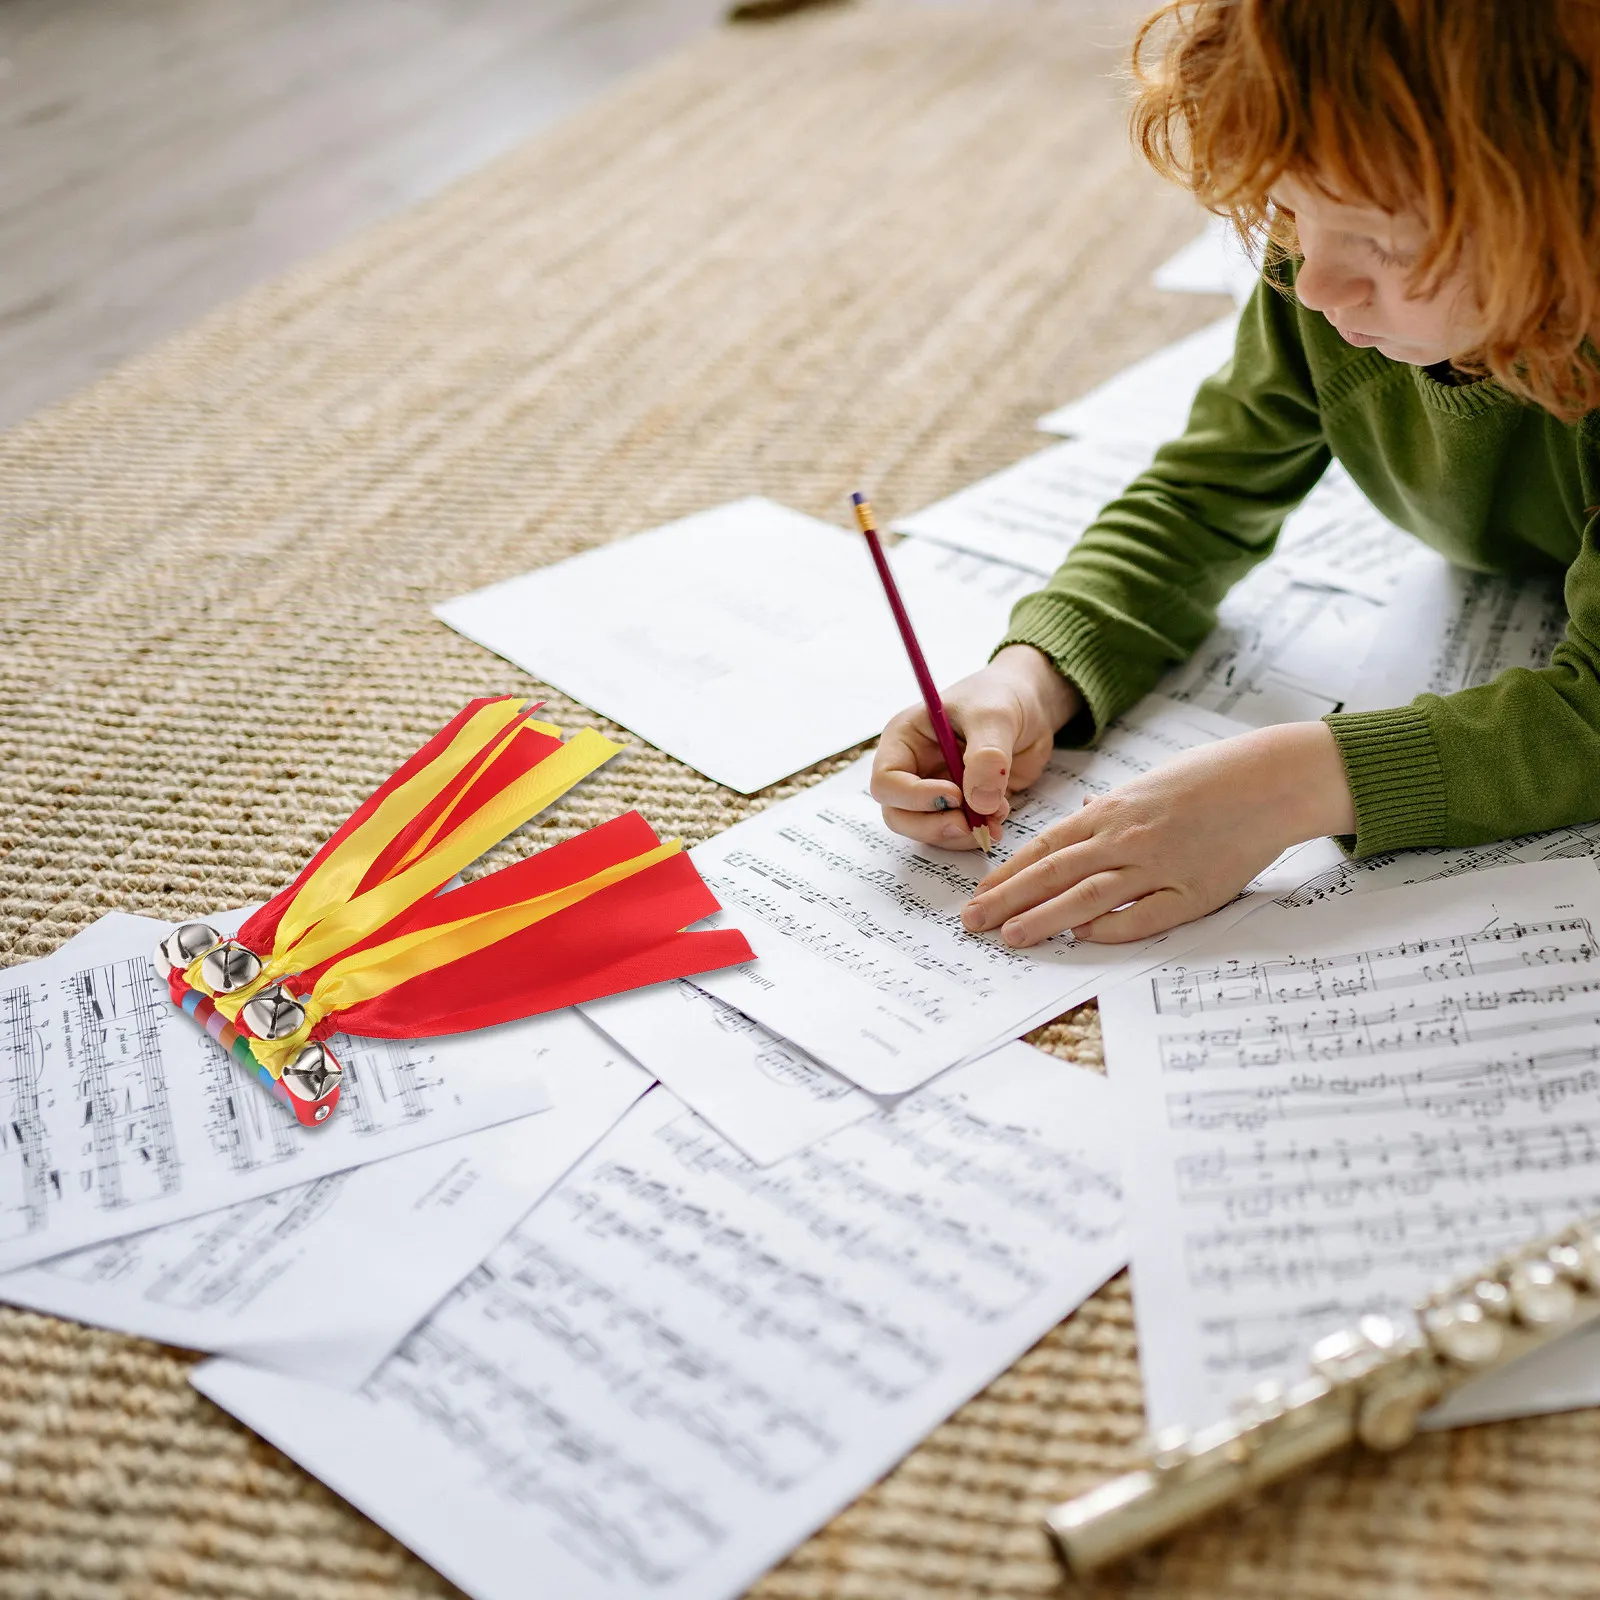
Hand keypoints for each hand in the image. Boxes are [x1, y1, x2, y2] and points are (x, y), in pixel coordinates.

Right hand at [870, 645, 1080, 850]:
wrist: (1031, 704)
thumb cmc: (1001, 696)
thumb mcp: (995, 717)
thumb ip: (987, 757)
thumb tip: (980, 802)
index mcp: (905, 739)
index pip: (887, 781)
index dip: (914, 796)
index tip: (954, 795)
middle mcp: (913, 768)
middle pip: (899, 815)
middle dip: (932, 825)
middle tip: (968, 824)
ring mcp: (936, 790)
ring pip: (926, 830)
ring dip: (959, 834)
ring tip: (994, 817)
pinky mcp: (961, 806)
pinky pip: (957, 833)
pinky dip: (976, 833)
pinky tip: (999, 816)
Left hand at [960, 721, 1356, 944]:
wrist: (1270, 780)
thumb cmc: (1208, 779)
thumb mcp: (1147, 785)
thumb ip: (1110, 809)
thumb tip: (1079, 814)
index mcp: (1111, 812)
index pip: (1044, 848)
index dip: (1007, 873)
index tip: (978, 894)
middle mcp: (1126, 838)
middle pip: (1053, 874)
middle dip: (1007, 900)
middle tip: (972, 923)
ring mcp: (1159, 866)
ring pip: (1088, 897)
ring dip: (1044, 918)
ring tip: (1010, 936)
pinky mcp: (1193, 892)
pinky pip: (1143, 916)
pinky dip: (1110, 928)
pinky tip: (1082, 938)